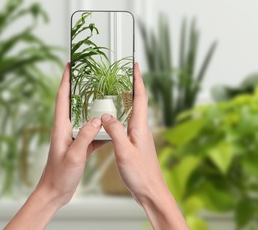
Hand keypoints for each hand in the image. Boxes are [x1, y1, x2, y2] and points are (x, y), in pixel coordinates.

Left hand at [36, 63, 106, 204]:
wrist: (54, 193)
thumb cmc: (59, 176)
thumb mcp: (74, 155)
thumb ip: (85, 136)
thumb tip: (98, 120)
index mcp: (61, 128)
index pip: (62, 98)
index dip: (65, 80)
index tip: (69, 65)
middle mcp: (65, 130)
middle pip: (72, 103)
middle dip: (78, 87)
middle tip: (88, 75)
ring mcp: (72, 138)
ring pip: (83, 118)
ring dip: (91, 107)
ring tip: (102, 97)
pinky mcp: (78, 147)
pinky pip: (91, 134)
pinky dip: (100, 130)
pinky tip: (110, 129)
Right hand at [101, 63, 188, 229]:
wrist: (151, 192)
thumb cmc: (140, 174)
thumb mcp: (124, 152)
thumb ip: (115, 132)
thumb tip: (105, 116)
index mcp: (140, 127)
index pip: (140, 97)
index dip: (138, 79)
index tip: (135, 65)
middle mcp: (141, 129)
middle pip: (138, 101)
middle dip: (132, 85)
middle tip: (123, 73)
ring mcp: (138, 136)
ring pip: (132, 112)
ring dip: (126, 99)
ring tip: (115, 90)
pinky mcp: (134, 144)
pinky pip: (127, 124)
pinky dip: (120, 115)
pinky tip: (112, 118)